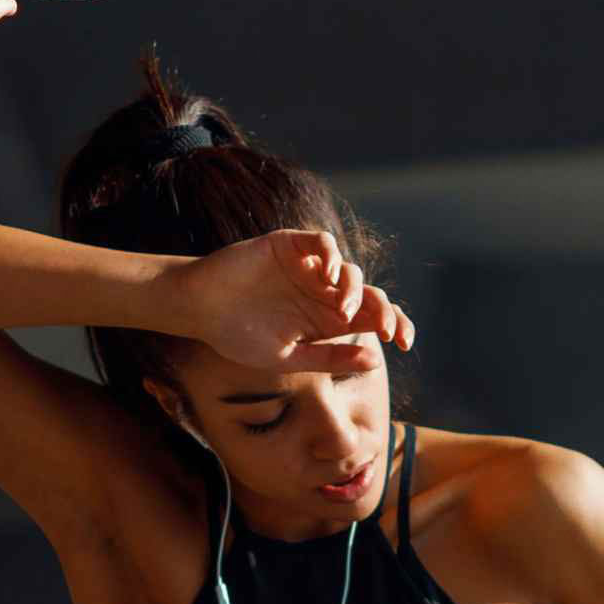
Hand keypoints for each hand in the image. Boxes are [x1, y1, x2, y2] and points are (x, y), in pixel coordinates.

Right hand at [171, 229, 414, 373]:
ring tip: (343, 311)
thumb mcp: (288, 356)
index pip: (372, 319)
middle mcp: (323, 293)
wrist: (199, 308)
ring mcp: (308, 268)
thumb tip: (375, 360)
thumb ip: (330, 357)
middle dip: (385, 310)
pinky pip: (322, 244)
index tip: (403, 343)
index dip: (394, 326)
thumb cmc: (237, 336)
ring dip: (355, 290)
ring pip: (350, 271)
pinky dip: (332, 256)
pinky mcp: (291, 246)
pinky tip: (330, 277)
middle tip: (388, 329)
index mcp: (325, 320)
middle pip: (370, 294)